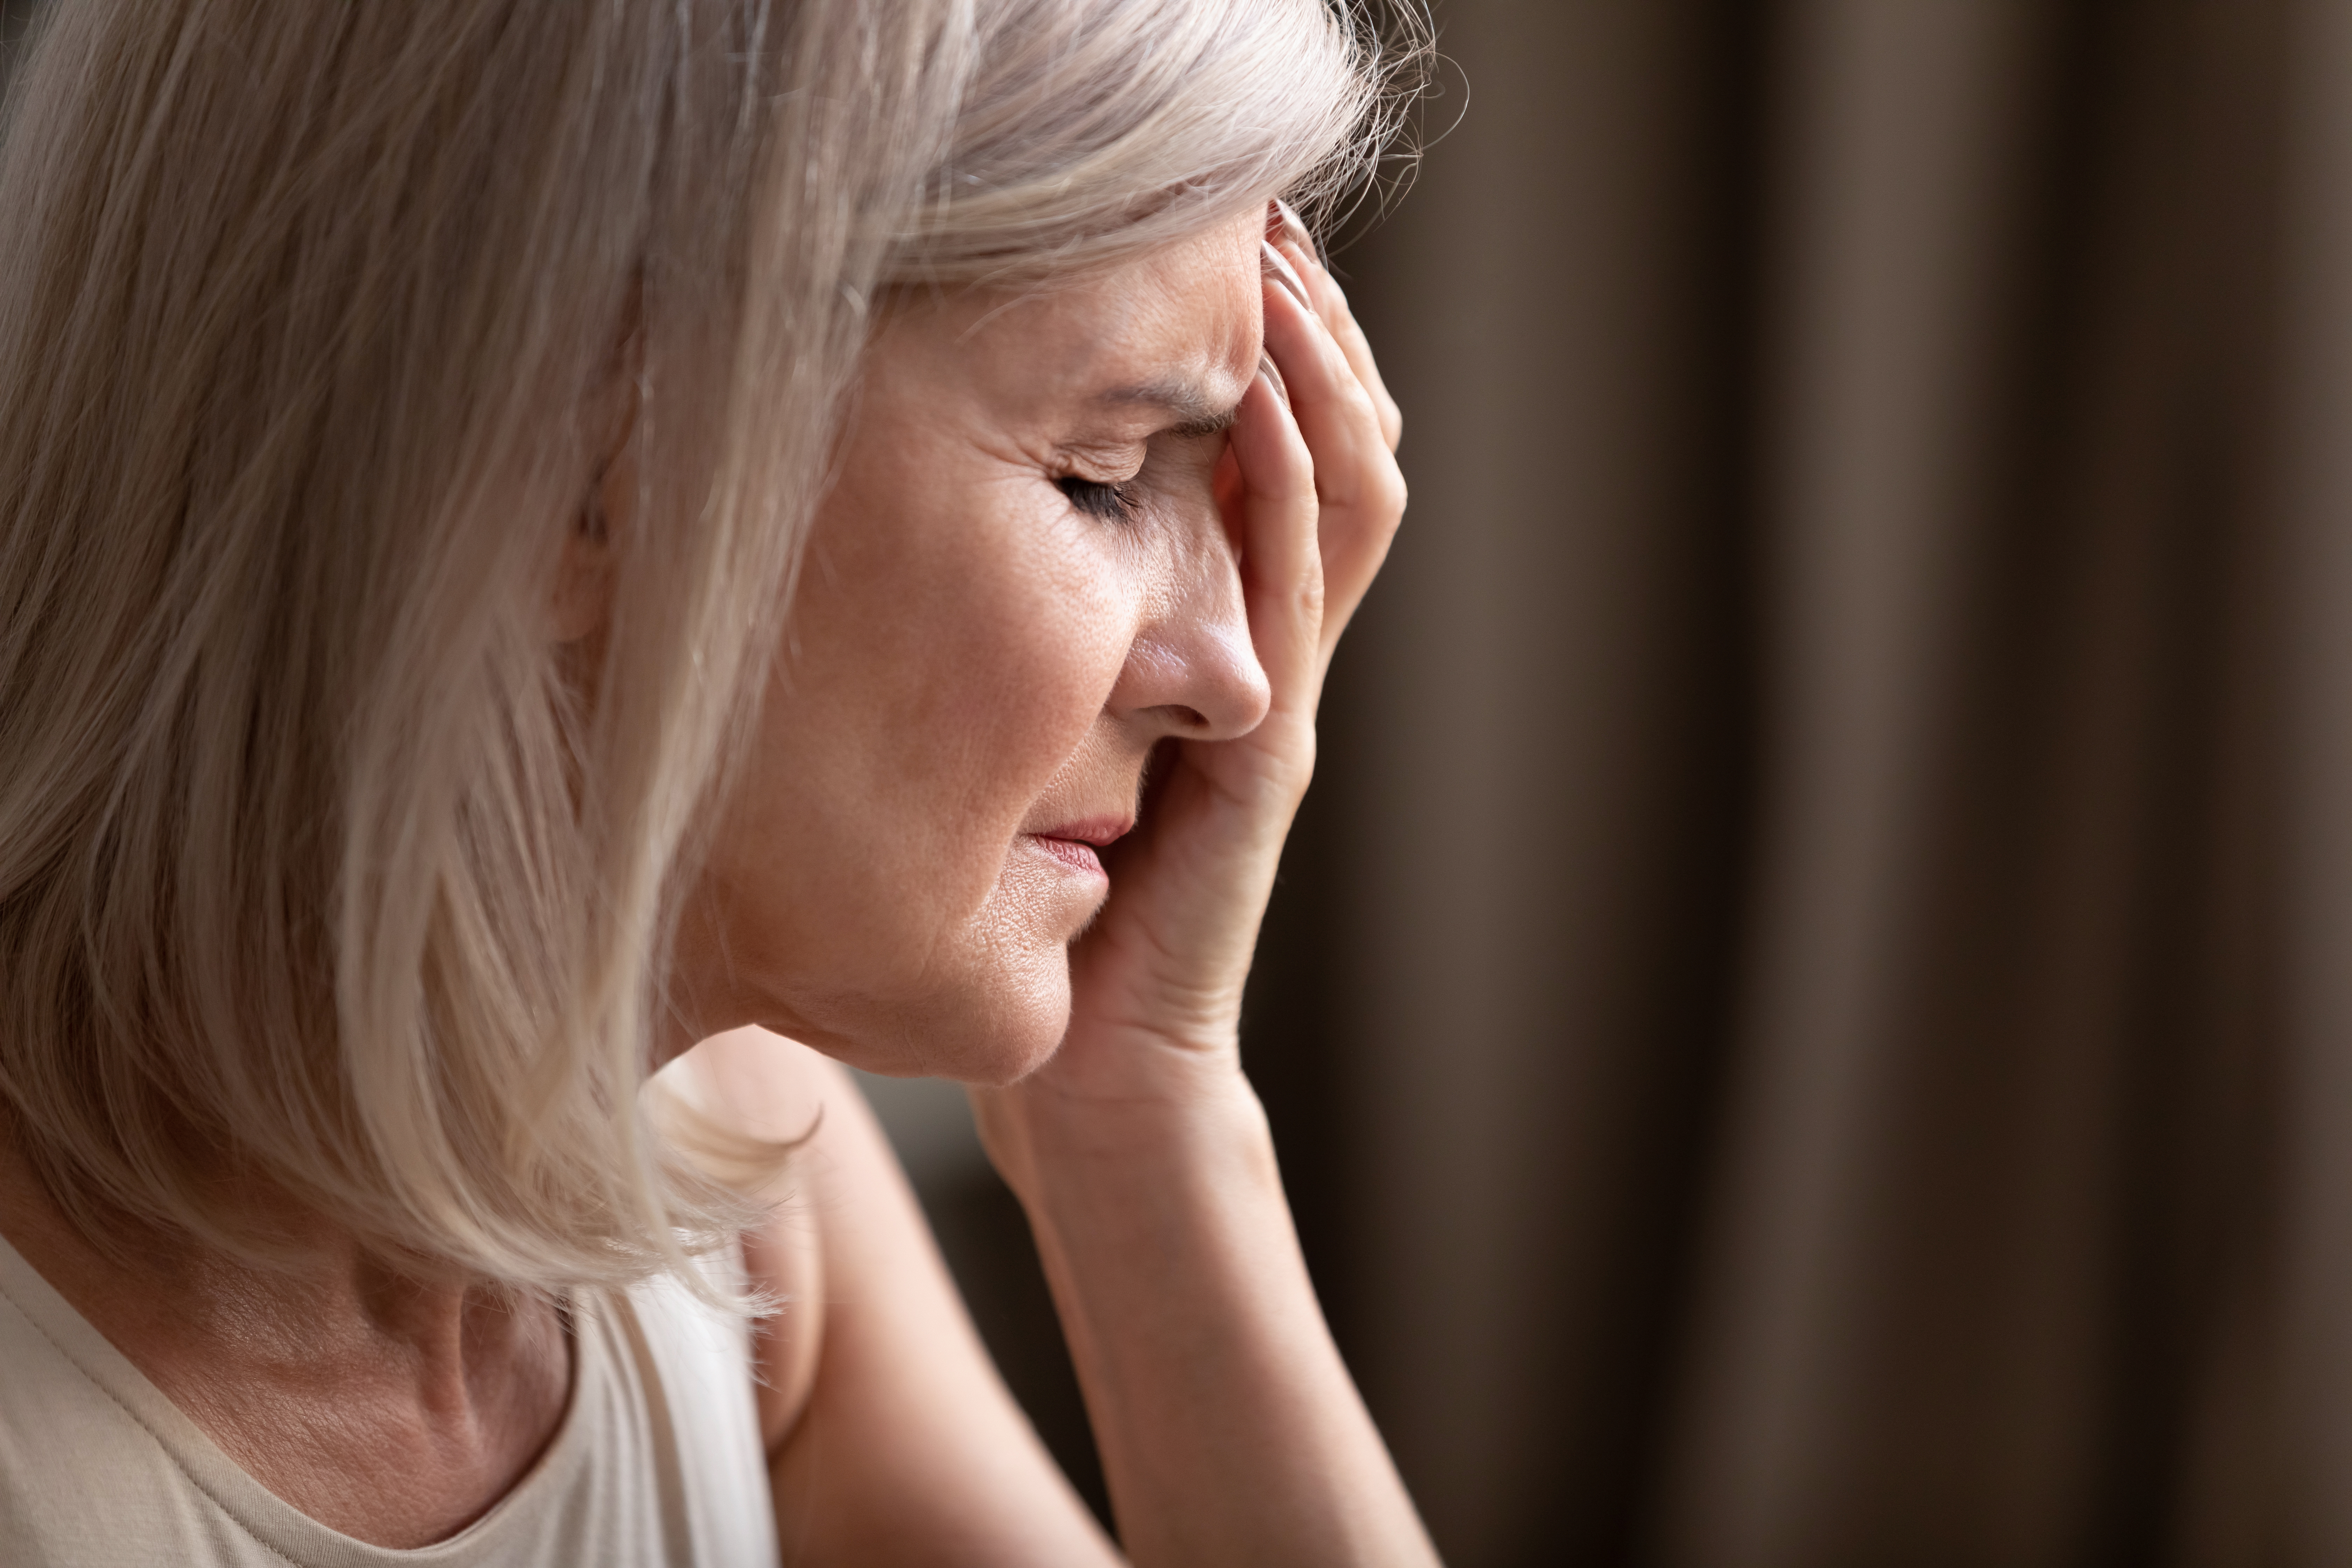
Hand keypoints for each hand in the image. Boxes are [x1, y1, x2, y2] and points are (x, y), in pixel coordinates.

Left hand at [976, 209, 1405, 1183]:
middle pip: (1339, 453)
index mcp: (1230, 649)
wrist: (1098, 1065)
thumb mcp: (1048, 737)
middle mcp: (1272, 656)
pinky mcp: (1267, 749)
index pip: (1288, 469)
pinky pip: (1295, 586)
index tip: (1237, 251)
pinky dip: (1285, 479)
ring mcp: (1281, 697)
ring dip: (1316, 373)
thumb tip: (968, 533)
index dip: (1281, 354)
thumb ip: (1052, 649)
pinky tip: (1256, 392)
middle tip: (1274, 215)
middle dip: (1314, 328)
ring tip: (1279, 264)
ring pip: (1343, 498)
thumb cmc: (1058, 912)